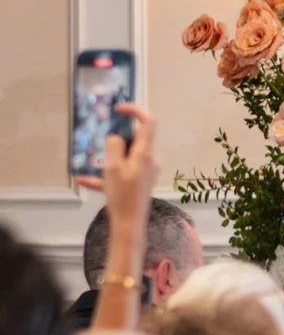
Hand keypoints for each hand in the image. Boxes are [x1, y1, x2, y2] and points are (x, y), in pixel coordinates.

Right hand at [90, 100, 155, 219]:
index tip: (118, 110)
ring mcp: (145, 171)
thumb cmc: (123, 195)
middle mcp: (149, 160)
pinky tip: (83, 180)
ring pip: (125, 156)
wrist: (129, 225)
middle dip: (117, 138)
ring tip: (91, 166)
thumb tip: (115, 136)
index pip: (148, 122)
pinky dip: (104, 175)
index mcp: (145, 153)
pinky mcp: (139, 182)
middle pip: (135, 139)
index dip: (135, 111)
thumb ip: (114, 146)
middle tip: (101, 144)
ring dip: (108, 158)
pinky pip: (120, 173)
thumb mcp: (113, 167)